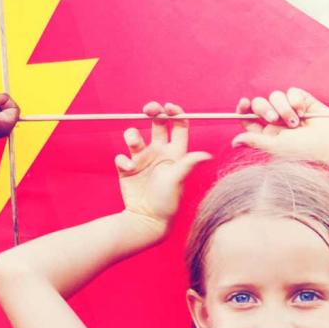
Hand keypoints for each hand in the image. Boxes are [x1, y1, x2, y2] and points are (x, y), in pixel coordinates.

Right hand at [116, 102, 209, 227]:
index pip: (178, 126)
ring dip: (132, 134)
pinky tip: (126, 167)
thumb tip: (206, 155)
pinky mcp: (127, 168)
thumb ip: (187, 164)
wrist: (147, 220)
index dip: (175, 113)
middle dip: (153, 112)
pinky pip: (122, 156)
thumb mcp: (178, 180)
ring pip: (135, 135)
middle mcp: (160, 152)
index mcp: (176, 153)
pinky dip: (122, 159)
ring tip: (133, 142)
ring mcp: (143, 159)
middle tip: (148, 108)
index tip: (167, 107)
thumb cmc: (167, 202)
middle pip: (157, 123)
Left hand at [231, 87, 328, 161]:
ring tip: (296, 121)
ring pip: (275, 96)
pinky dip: (296, 100)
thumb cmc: (305, 151)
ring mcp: (290, 110)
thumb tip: (234, 142)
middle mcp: (278, 122)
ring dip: (284, 108)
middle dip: (264, 108)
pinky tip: (304, 111)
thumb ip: (254, 140)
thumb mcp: (276, 147)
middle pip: (259, 104)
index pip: (249, 119)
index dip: (244, 109)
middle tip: (274, 119)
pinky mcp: (303, 101)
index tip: (244, 103)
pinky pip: (291, 92)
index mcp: (268, 134)